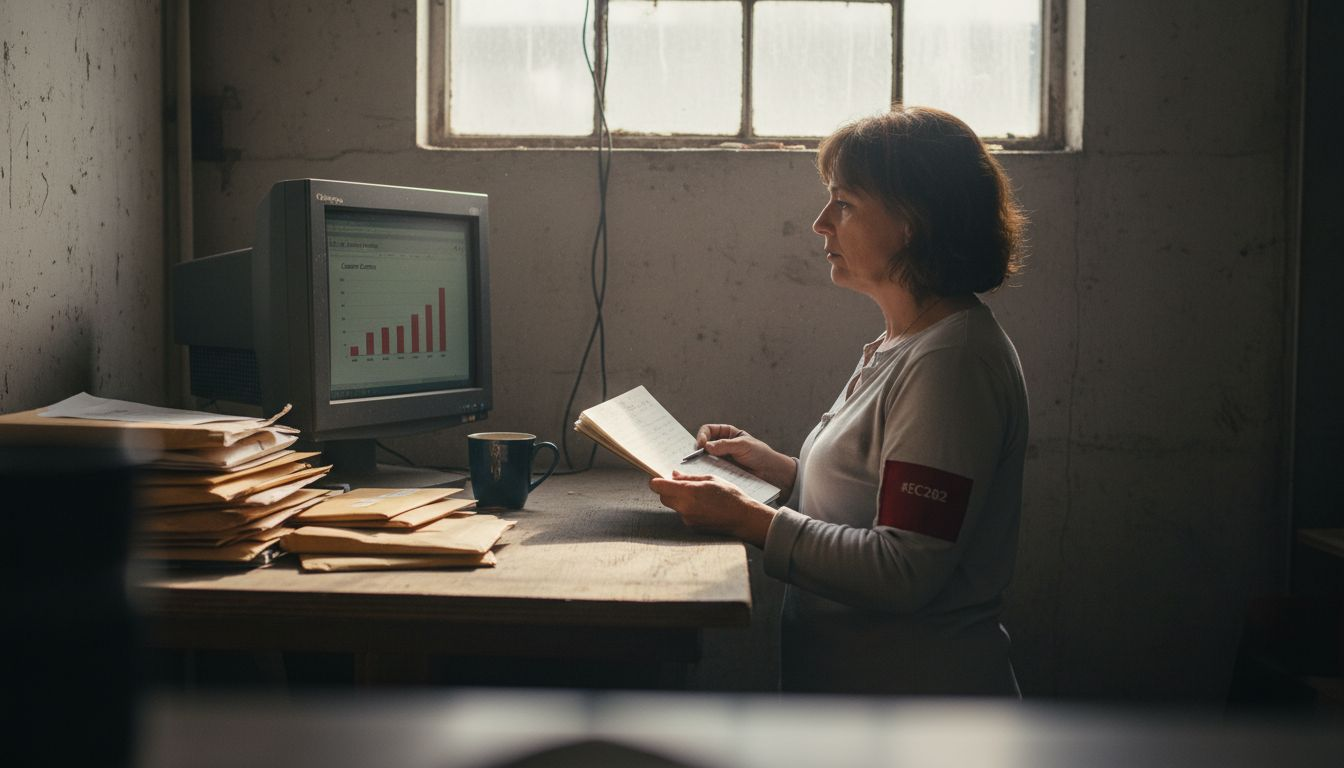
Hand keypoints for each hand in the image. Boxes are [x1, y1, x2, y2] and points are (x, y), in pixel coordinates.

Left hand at [649, 471, 775, 547]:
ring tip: (697, 494)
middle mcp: (685, 507)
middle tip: (679, 483)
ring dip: (678, 498)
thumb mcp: (710, 479)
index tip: (659, 477)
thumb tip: (674, 475)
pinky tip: (702, 505)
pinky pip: (683, 514)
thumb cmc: (730, 496)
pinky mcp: (692, 526)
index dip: (657, 480)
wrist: (743, 518)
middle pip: (663, 497)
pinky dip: (687, 507)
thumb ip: (689, 478)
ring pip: (673, 505)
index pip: (659, 486)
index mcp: (689, 492)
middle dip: (667, 489)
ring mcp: (688, 519)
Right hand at [694, 424, 796, 493]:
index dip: (702, 435)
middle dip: (699, 449)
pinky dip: (708, 470)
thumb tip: (707, 446)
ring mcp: (722, 458)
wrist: (769, 471)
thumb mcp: (742, 445)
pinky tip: (708, 472)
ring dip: (702, 460)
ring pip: (705, 457)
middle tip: (697, 456)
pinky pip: (712, 469)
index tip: (702, 444)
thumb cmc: (759, 454)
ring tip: (701, 465)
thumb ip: (725, 445)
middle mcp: (722, 444)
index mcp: (727, 433)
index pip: (708, 430)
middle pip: (704, 443)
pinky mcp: (723, 470)